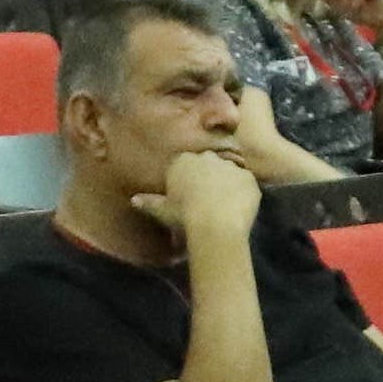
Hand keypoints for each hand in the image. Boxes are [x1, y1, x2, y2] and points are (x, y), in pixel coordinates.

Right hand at [144, 148, 263, 252]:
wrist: (215, 224)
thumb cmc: (184, 216)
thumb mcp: (162, 210)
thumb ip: (149, 202)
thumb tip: (134, 200)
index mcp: (183, 161)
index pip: (185, 164)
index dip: (187, 179)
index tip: (188, 195)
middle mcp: (207, 157)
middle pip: (208, 163)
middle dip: (208, 176)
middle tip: (207, 198)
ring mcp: (230, 165)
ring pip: (228, 172)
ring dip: (227, 184)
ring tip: (225, 205)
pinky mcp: (248, 177)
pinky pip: (246, 184)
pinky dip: (243, 193)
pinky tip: (238, 208)